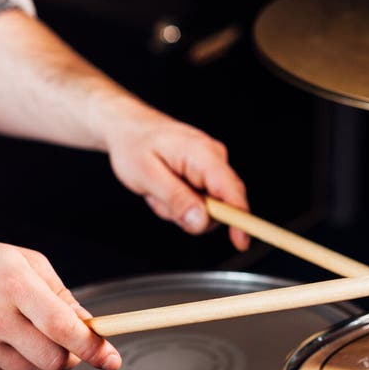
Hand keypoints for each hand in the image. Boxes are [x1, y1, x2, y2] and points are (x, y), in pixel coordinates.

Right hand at [0, 240, 120, 369]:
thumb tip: (92, 329)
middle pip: (54, 361)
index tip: (112, 359)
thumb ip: (62, 297)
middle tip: (66, 341)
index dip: (93, 347)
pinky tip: (2, 341)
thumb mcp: (26, 264)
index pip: (64, 327)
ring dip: (42, 362)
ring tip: (24, 333)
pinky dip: (17, 365)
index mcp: (14, 284)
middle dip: (70, 356)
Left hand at [104, 103, 249, 250]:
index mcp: (203, 154)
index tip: (241, 242)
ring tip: (160, 192)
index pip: (232, 192)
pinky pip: (201, 202)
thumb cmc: (134, 145)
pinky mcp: (206, 174)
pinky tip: (166, 190)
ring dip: (182, 209)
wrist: (127, 127)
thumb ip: (177, 200)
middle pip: (222, 206)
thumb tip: (201, 222)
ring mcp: (212, 166)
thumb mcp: (148, 176)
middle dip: (192, 214)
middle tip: (161, 200)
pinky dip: (181, 203)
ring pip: (208, 209)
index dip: (240, 220)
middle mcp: (214, 158)